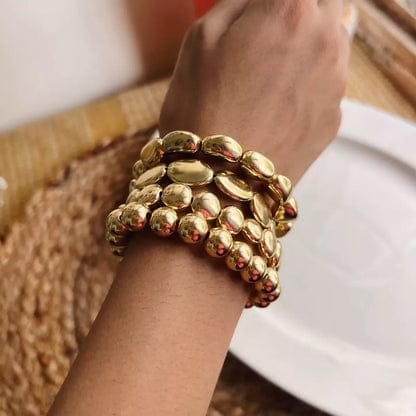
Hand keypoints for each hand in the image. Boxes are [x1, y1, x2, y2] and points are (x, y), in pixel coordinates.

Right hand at [160, 0, 349, 182]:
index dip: (271, 3)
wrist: (220, 184)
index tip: (258, 16)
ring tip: (269, 75)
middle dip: (299, 11)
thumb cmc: (200, 112)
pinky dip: (309, 84)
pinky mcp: (334, 119)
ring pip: (332, 43)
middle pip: (325, 4)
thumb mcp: (201, 37)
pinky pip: (328, 85)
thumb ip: (239, 1)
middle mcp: (325, 41)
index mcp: (289, 10)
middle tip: (267, 33)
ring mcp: (336, 84)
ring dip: (308, 45)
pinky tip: (277, 105)